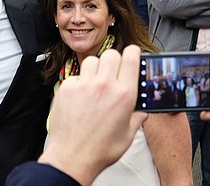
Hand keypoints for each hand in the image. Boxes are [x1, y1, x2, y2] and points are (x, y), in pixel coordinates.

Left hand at [38, 45, 147, 184]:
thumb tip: (142, 110)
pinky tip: (81, 96)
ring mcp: (84, 85)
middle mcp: (104, 85)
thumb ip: (137, 118)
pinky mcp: (67, 88)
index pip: (131, 57)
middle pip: (111, 54)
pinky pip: (76, 76)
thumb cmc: (99, 149)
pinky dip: (80, 82)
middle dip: (114, 61)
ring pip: (92, 61)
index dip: (133, 52)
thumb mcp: (128, 135)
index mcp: (124, 94)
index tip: (132, 53)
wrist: (72, 158)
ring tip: (95, 83)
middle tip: (112, 72)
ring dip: (96, 68)